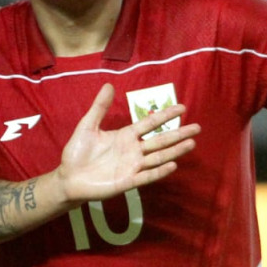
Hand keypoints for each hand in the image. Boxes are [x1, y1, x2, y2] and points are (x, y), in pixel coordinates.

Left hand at [57, 84, 198, 201]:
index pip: (150, 123)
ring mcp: (132, 166)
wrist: (68, 177)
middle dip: (178, 134)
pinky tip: (172, 165)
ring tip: (191, 143)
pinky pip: (146, 176)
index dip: (165, 116)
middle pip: (160, 140)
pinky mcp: (127, 181)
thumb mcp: (87, 126)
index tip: (182, 107)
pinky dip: (159, 171)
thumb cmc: (78, 152)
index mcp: (125, 136)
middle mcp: (133, 150)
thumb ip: (99, 107)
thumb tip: (108, 85)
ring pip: (158, 157)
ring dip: (175, 151)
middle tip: (198, 127)